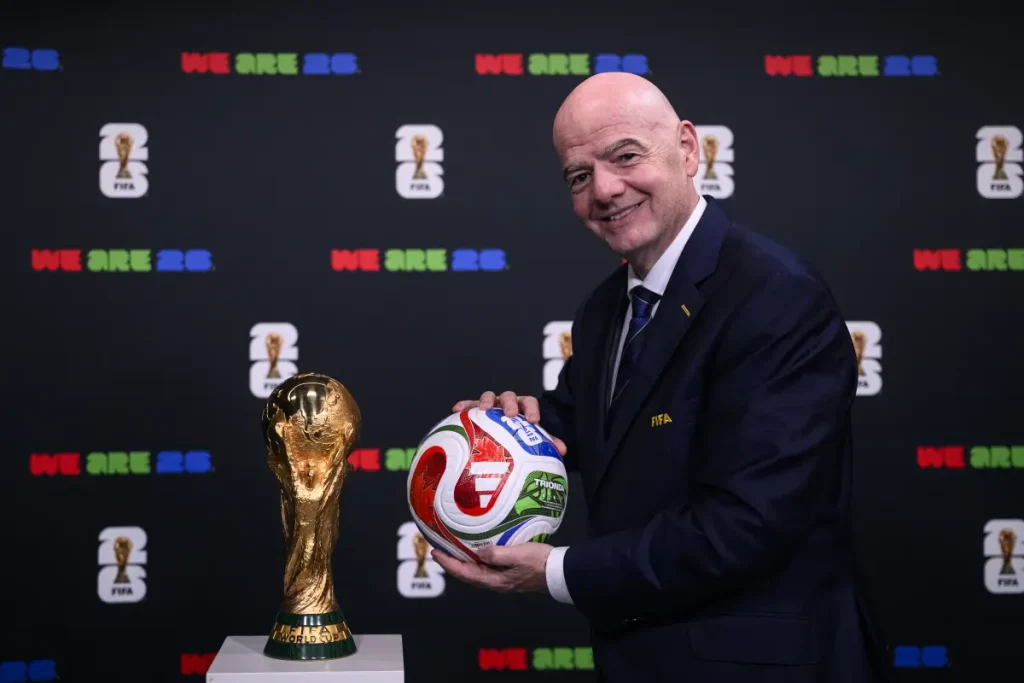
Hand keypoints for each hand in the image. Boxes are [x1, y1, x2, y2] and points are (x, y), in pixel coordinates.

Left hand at [432, 543, 552, 593]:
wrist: (559, 572)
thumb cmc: (539, 563)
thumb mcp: (517, 555)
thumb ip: (497, 554)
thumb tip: (478, 552)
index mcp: (495, 580)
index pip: (464, 573)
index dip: (448, 563)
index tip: (436, 552)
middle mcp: (495, 582)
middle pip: (467, 574)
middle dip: (452, 562)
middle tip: (440, 550)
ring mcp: (502, 579)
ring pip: (476, 571)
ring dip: (463, 561)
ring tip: (454, 549)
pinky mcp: (509, 574)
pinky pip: (486, 567)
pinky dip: (476, 559)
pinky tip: (477, 550)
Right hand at [453, 391, 566, 455]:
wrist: (501, 431)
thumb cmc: (518, 434)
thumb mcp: (532, 437)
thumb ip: (546, 441)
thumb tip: (562, 450)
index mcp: (523, 407)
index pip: (530, 402)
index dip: (532, 410)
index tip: (533, 421)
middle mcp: (506, 403)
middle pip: (509, 396)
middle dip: (510, 403)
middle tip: (510, 414)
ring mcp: (490, 404)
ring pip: (489, 396)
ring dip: (486, 401)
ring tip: (483, 409)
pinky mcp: (475, 409)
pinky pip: (468, 405)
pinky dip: (464, 405)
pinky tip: (456, 410)